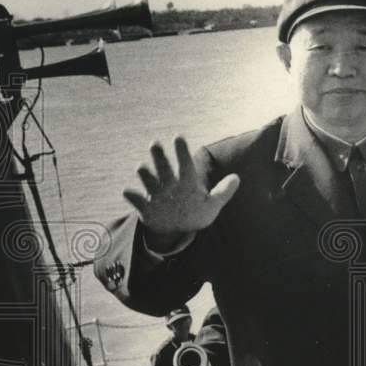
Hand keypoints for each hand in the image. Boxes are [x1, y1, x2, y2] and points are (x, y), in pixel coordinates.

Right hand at [123, 136, 239, 250]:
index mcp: (186, 183)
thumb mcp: (212, 205)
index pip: (185, 164)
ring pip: (149, 180)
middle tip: (154, 143)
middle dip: (159, 156)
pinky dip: (132, 196)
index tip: (178, 137)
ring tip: (141, 167)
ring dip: (145, 174)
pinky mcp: (146, 209)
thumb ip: (223, 192)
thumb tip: (237, 178)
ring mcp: (156, 196)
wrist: (176, 229)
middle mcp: (169, 185)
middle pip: (163, 167)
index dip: (182, 151)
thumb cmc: (194, 212)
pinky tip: (128, 192)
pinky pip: (137, 200)